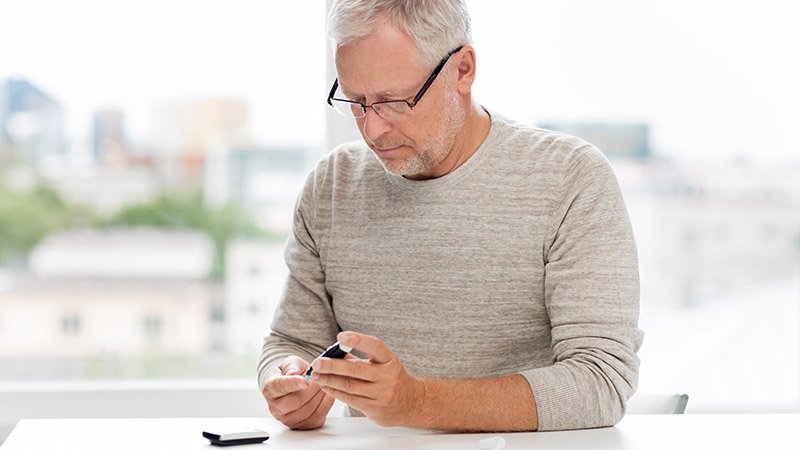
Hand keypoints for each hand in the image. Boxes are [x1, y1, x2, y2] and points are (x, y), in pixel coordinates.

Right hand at [262, 355, 335, 429]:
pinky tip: (328, 394)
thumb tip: (293, 373)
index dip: (293, 384)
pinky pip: (317, 417)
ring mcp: (288, 419)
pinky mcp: (301, 425)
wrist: (296, 385)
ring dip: (320, 396)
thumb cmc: (292, 373)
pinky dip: (325, 404)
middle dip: (312, 389)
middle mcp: (276, 407)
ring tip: (325, 384)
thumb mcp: (291, 362)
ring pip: (308, 410)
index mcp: (270, 389)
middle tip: (321, 378)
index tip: (306, 381)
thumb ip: (292, 366)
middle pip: (296, 401)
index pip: (279, 387)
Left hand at [309, 332, 423, 426]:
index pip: (375, 346)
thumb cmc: (392, 378)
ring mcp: (381, 394)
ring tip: (316, 375)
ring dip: (329, 380)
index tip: (340, 337)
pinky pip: (350, 399)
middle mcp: (387, 377)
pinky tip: (326, 386)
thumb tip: (333, 355)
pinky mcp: (375, 409)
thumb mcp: (383, 364)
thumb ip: (360, 358)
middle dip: (333, 366)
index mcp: (390, 360)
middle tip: (317, 362)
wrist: (410, 403)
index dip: (358, 340)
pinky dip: (335, 392)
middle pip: (356, 369)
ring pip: (350, 386)